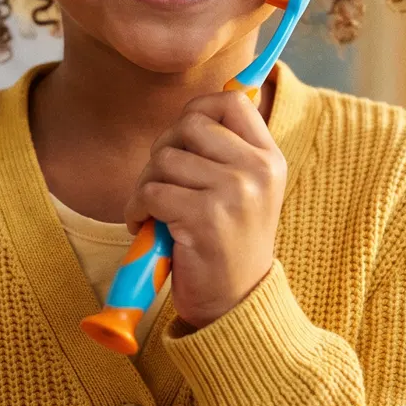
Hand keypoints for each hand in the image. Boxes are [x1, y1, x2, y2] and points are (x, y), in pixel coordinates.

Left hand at [123, 89, 286, 328]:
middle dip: (163, 151)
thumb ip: (225, 151)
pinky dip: (136, 210)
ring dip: (147, 185)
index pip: (231, 102)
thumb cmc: (227, 243)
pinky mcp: (204, 217)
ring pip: (164, 159)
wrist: (235, 304)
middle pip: (188, 125)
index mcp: (269, 159)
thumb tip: (193, 110)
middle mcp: (257, 170)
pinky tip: (146, 228)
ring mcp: (233, 192)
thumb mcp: (244, 190)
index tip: (183, 136)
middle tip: (163, 182)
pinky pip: (150, 192)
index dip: (198, 109)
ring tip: (157, 212)